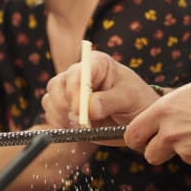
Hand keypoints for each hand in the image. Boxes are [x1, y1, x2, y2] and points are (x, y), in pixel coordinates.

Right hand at [43, 51, 159, 128]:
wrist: (138, 118)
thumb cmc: (138, 102)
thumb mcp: (130, 99)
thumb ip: (110, 101)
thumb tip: (89, 108)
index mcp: (96, 63)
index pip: (77, 72)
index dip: (75, 91)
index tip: (80, 110)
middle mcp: (80, 74)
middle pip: (57, 85)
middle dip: (65, 105)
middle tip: (80, 121)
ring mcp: (70, 90)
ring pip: (51, 99)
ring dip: (61, 115)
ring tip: (82, 125)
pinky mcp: (66, 107)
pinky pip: (51, 113)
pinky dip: (59, 123)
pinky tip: (76, 128)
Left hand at [126, 75, 190, 171]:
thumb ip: (185, 93)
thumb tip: (182, 93)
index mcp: (167, 109)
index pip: (133, 132)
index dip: (137, 138)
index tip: (143, 140)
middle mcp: (172, 131)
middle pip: (149, 154)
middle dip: (157, 152)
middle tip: (170, 145)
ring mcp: (187, 151)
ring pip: (178, 158)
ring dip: (188, 151)